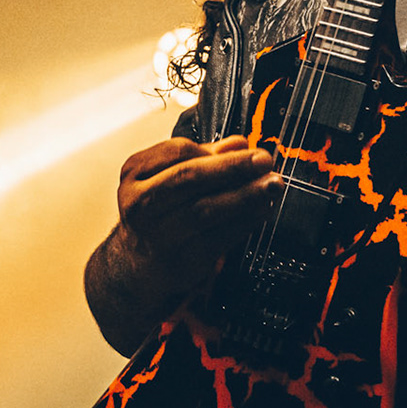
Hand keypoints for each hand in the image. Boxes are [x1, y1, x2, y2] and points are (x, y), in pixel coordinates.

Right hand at [103, 135, 279, 318]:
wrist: (137, 264)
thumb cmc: (156, 213)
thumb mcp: (165, 177)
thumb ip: (201, 157)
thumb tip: (239, 144)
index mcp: (135, 175)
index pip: (177, 151)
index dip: (216, 150)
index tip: (248, 147)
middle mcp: (141, 204)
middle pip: (190, 178)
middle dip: (233, 167)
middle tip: (264, 161)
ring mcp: (159, 235)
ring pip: (206, 209)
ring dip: (245, 195)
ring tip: (271, 185)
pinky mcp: (182, 261)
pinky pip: (219, 237)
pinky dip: (246, 221)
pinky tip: (262, 210)